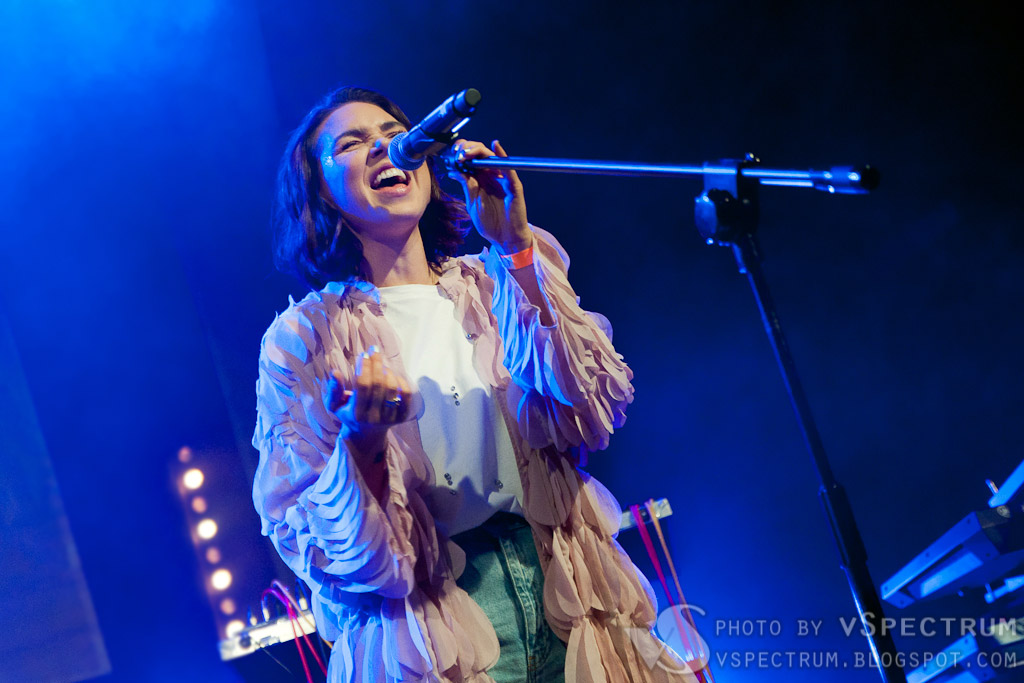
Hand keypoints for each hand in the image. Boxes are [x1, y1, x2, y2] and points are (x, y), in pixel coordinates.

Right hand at [327, 346, 415, 457]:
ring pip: (392, 388)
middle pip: (378, 384)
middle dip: (377, 363)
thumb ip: (334, 390)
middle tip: (375, 351)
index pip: (362, 385)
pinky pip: (406, 394)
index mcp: (357, 414)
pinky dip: (401, 381)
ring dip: (388, 371)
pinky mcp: (402, 417)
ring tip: (382, 365)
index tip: (364, 355)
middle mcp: (374, 417)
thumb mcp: (335, 406)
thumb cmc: (349, 414)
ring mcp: (390, 418)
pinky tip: (393, 375)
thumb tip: (335, 372)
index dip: (364, 367)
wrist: (366, 434)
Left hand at [447, 139, 530, 253]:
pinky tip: (496, 146)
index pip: (471, 159)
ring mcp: (503, 179)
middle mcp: (491, 176)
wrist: (504, 238)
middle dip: (467, 148)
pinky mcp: (513, 185)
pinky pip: (509, 168)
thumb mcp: (472, 202)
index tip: (450, 153)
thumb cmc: (490, 222)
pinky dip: (502, 156)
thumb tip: (453, 171)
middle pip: (480, 153)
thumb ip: (466, 185)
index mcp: (480, 179)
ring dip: (478, 150)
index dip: (461, 152)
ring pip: (491, 157)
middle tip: (456, 152)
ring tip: (466, 153)